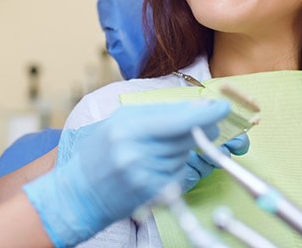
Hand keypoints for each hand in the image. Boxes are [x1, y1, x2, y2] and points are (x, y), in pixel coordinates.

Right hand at [57, 122, 248, 194]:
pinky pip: (178, 174)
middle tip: (209, 126)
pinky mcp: (150, 194)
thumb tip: (195, 108)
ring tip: (157, 150)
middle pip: (186, 137)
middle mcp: (136, 151)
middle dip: (201, 129)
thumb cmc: (100, 151)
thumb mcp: (121, 121)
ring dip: (182, 149)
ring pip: (184, 155)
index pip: (177, 119)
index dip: (204, 113)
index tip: (223, 107)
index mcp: (128, 126)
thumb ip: (156, 113)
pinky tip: (157, 167)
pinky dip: (176, 167)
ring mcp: (144, 175)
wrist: (78, 193)